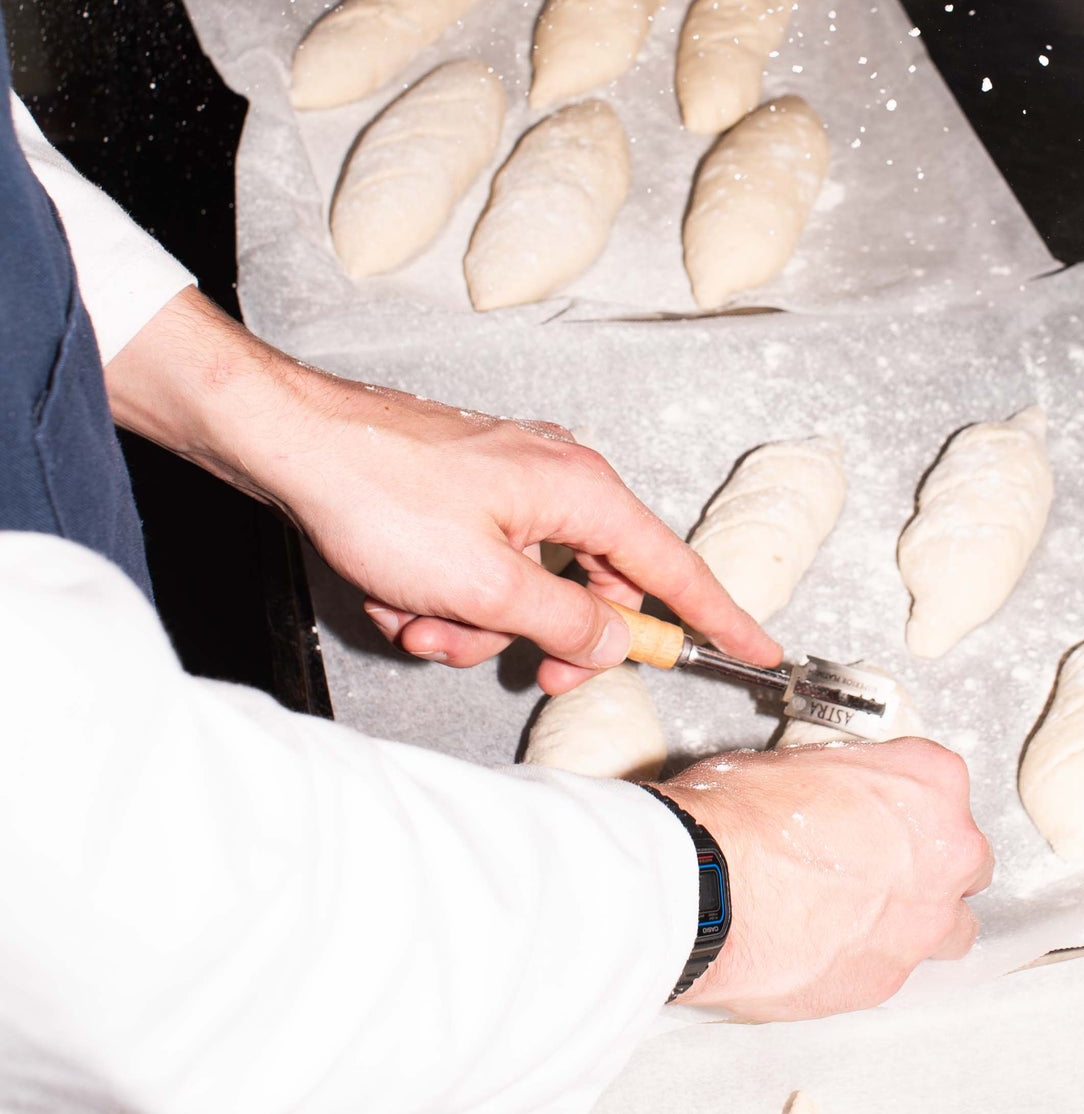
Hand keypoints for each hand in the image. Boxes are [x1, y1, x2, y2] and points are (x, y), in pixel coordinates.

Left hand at [105, 289, 781, 690]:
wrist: (294, 443)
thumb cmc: (384, 494)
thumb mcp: (485, 585)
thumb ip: (565, 620)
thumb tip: (613, 641)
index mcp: (581, 492)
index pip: (673, 567)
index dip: (717, 616)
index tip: (758, 649)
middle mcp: (556, 479)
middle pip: (595, 586)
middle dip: (550, 636)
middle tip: (526, 670)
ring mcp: (510, 484)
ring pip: (526, 586)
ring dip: (476, 622)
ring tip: (418, 617)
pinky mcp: (465, 494)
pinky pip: (480, 567)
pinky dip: (444, 596)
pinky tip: (396, 593)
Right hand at [658, 738, 992, 1019]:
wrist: (707, 891)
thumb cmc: (742, 818)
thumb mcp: (792, 762)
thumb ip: (840, 783)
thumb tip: (831, 799)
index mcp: (928, 782)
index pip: (943, 784)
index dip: (904, 799)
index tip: (879, 809)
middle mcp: (945, 852)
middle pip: (964, 859)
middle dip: (928, 862)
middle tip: (874, 861)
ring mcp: (924, 922)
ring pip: (951, 926)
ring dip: (919, 919)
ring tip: (864, 915)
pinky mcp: (888, 980)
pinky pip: (898, 969)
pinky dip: (871, 959)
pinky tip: (828, 948)